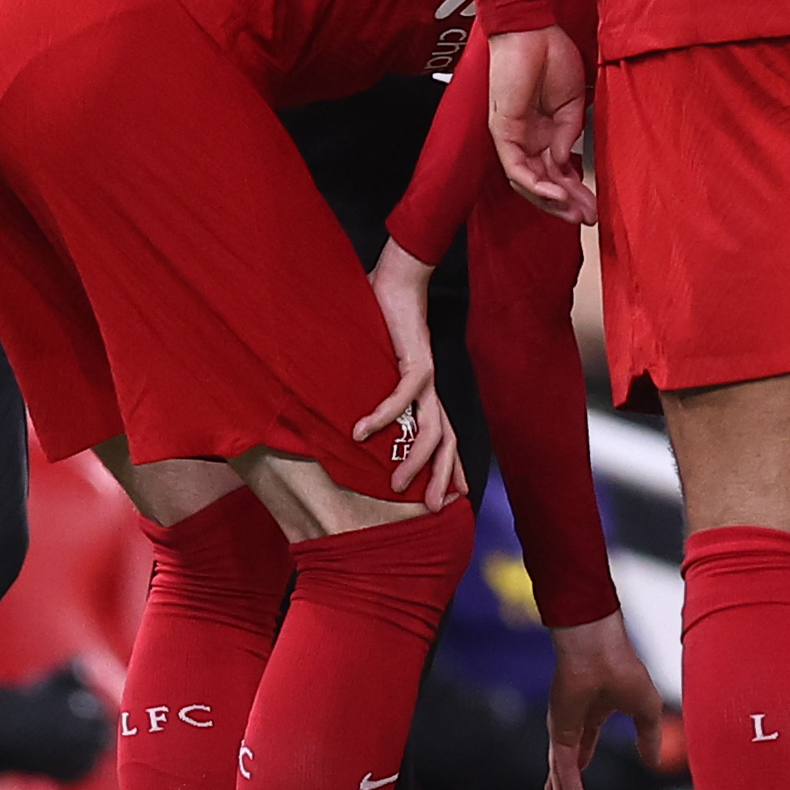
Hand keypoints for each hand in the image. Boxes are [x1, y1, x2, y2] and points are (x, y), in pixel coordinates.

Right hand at [356, 238, 463, 507]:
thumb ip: (365, 393)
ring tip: (395, 483)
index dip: (448, 469)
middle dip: (439, 477)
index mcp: (425, 395)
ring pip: (431, 428)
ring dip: (414, 458)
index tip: (448, 499)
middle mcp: (430, 391)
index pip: (443, 439)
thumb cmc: (381, 324)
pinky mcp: (416, 359)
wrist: (395, 281)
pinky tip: (361, 431)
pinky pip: (403, 395)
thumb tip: (340, 419)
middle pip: (444, 442)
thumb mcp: (373, 369)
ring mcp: (426, 376)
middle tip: (430, 509)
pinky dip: (383, 415)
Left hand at [489, 24, 595, 221]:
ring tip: (576, 211)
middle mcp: (526, 139)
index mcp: (544, 132)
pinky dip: (535, 183)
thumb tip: (565, 163)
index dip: (575, 190)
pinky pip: (515, 167)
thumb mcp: (573, 103)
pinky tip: (556, 192)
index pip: (557, 171)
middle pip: (543, 182)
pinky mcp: (502, 130)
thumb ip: (570, 134)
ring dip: (552, 200)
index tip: (595, 204)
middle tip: (588, 218)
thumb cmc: (552, 57)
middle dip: (566, 204)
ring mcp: (512, 137)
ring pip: (528, 182)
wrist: (533, 30)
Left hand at [544, 612, 669, 789]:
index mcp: (597, 709)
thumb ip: (649, 737)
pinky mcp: (560, 735)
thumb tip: (652, 762)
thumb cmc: (622, 667)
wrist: (598, 650)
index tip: (580, 773)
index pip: (587, 741)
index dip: (584, 759)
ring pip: (564, 771)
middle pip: (570, 761)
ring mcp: (565, 728)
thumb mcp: (645, 708)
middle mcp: (577, 721)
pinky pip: (563, 770)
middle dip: (567, 785)